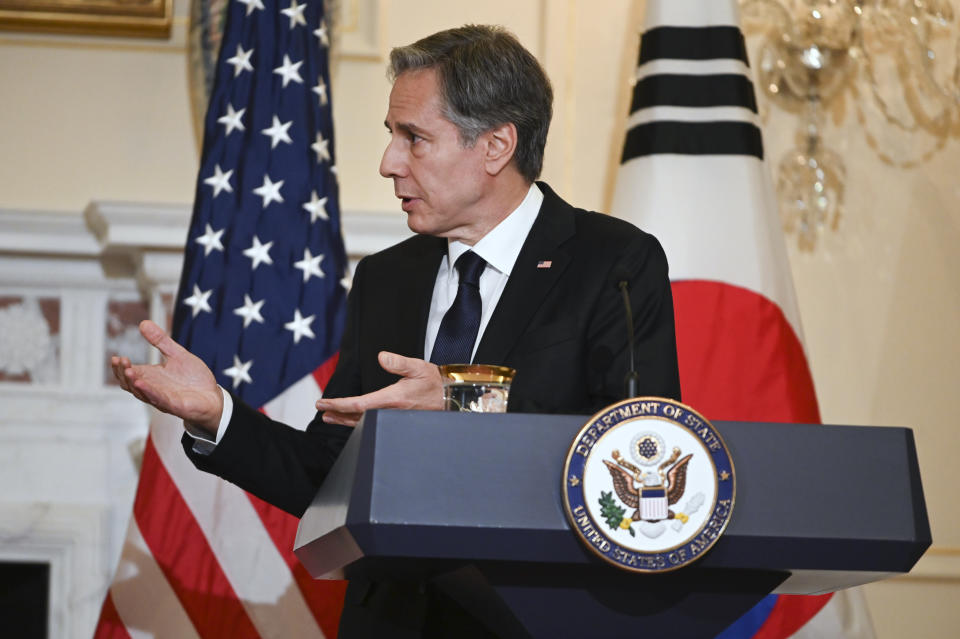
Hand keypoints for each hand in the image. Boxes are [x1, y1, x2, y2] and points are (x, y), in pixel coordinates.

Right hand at [111, 320, 222, 435]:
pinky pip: (158, 399)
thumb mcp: (177, 354)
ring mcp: (162, 398)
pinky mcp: (174, 405)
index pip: (129, 373)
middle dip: (123, 373)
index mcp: (152, 377)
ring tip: (128, 371)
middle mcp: (153, 388)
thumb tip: (144, 323)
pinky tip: (141, 384)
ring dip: (133, 382)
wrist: (213, 396)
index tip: (116, 357)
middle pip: (130, 384)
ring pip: (141, 393)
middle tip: (121, 361)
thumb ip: (161, 341)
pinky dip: (149, 391)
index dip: (121, 367)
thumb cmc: (194, 378)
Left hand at [315, 351, 442, 426]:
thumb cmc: (434, 383)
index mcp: (393, 399)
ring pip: (363, 422)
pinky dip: (358, 422)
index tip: (323, 403)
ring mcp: (392, 418)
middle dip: (337, 414)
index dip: (338, 405)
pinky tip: (351, 420)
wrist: (449, 398)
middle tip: (321, 410)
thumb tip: (381, 357)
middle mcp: (390, 412)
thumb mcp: (418, 367)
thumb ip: (398, 362)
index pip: (359, 404)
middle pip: (357, 416)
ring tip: (330, 417)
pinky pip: (372, 423)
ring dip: (345, 419)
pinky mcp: (395, 420)